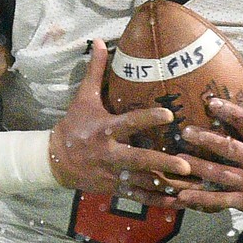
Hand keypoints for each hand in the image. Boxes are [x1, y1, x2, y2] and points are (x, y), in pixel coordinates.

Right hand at [47, 39, 193, 204]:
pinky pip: (136, 196)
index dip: (148, 118)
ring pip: (141, 181)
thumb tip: (100, 41)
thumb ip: (96, 71)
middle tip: (186, 165)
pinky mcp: (112, 187)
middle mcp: (109, 153)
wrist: (53, 160)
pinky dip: (155, 200)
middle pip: (138, 159)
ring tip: (189, 187)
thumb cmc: (73, 125)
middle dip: (163, 163)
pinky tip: (174, 202)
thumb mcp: (83, 98)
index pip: (129, 123)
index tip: (169, 115)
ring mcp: (111, 173)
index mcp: (104, 129)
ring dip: (164, 185)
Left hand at [174, 69, 242, 215]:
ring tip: (178, 159)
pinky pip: (221, 200)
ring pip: (223, 175)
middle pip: (232, 149)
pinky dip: (202, 199)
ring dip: (200, 168)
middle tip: (185, 131)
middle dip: (208, 140)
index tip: (211, 102)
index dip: (230, 112)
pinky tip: (183, 195)